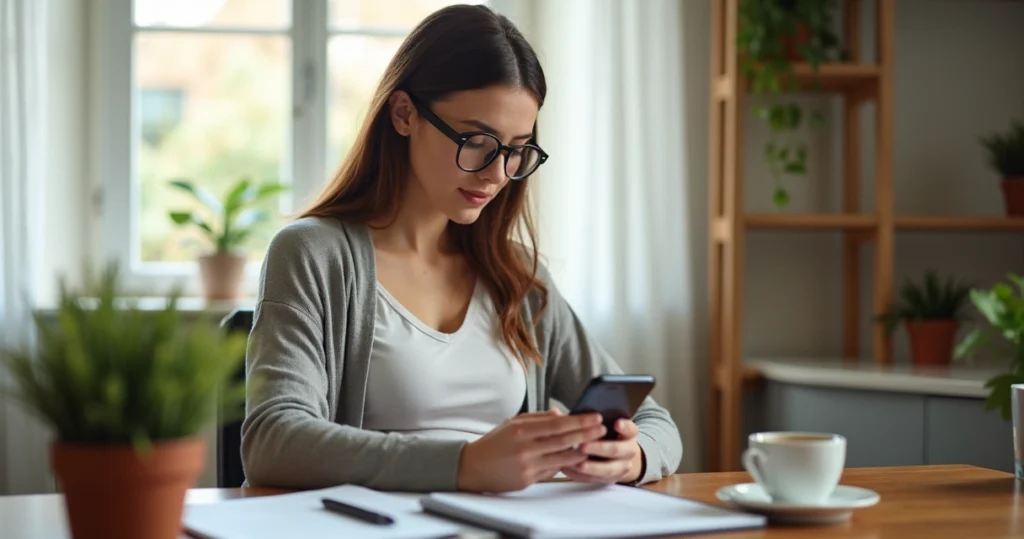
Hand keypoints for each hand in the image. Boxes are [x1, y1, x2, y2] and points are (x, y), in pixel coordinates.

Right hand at [457, 409, 606, 492]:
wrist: (473, 467)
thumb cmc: (495, 442)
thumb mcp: (513, 423)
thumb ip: (538, 418)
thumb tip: (561, 414)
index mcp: (521, 429)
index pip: (557, 424)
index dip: (579, 421)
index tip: (595, 417)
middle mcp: (525, 447)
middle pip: (563, 440)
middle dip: (586, 434)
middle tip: (602, 428)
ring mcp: (527, 465)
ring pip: (562, 458)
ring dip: (580, 452)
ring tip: (595, 444)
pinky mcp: (527, 480)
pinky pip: (551, 471)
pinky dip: (565, 464)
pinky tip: (576, 459)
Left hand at [560, 418, 643, 484]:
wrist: (618, 457)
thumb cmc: (604, 435)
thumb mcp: (600, 425)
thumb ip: (585, 420)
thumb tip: (556, 412)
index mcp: (628, 433)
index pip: (630, 429)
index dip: (624, 427)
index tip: (616, 423)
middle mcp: (628, 450)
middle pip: (616, 450)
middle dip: (599, 448)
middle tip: (583, 445)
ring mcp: (622, 466)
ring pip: (609, 469)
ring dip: (592, 467)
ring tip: (578, 464)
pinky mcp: (612, 479)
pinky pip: (597, 479)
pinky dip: (583, 475)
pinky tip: (571, 469)